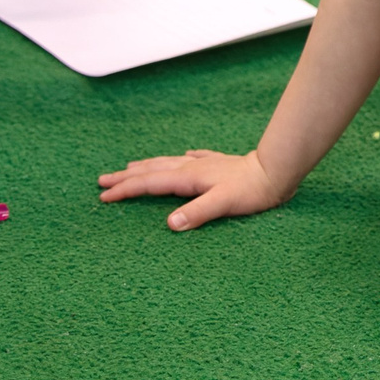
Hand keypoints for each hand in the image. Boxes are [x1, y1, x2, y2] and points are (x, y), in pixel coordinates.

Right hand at [99, 146, 297, 230]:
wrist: (277, 170)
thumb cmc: (253, 191)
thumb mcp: (223, 204)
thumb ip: (197, 213)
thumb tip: (170, 224)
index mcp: (189, 178)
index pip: (149, 184)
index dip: (125, 190)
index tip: (103, 196)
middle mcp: (192, 167)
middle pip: (152, 171)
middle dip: (126, 177)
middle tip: (102, 180)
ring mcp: (205, 164)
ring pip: (168, 163)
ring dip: (146, 166)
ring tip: (130, 167)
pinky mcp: (219, 164)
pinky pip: (192, 159)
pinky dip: (180, 160)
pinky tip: (182, 156)